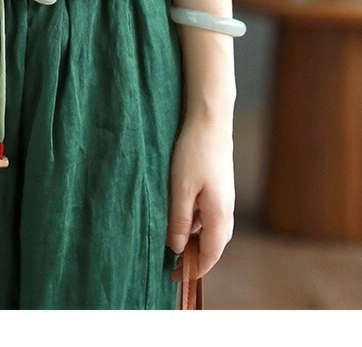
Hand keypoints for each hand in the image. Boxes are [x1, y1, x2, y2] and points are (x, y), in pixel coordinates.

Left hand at [167, 113, 234, 280]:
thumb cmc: (194, 152)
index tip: (175, 278)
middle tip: (171, 264)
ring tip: (171, 242)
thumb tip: (176, 249)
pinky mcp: (220, 187)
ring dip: (194, 240)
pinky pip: (209, 215)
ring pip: (211, 230)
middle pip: (213, 246)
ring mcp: (225, 198)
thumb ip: (179, 221)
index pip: (210, 255)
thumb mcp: (180, 189)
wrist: (210, 120)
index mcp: (219, 216)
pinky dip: (196, 223)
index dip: (194, 270)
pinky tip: (179, 215)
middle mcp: (227, 210)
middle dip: (195, 258)